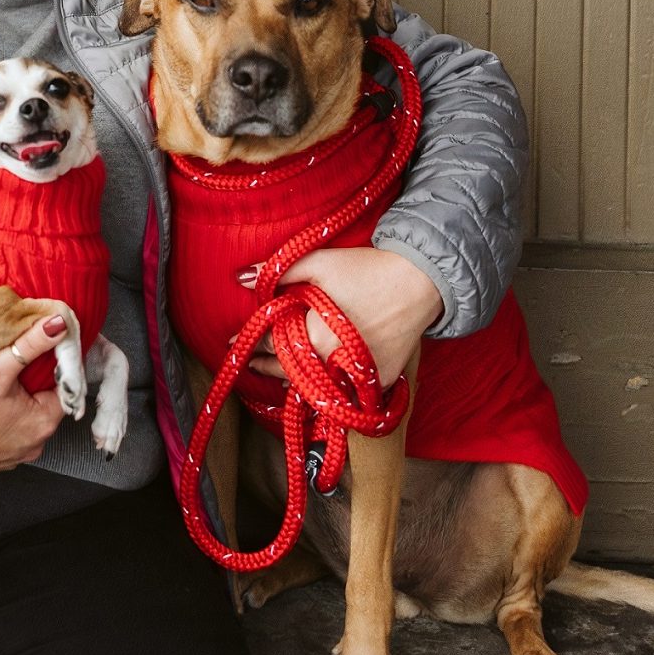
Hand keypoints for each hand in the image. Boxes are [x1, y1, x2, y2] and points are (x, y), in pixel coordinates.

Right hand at [0, 314, 68, 474]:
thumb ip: (31, 343)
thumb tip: (59, 323)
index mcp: (43, 424)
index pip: (64, 385)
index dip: (54, 362)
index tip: (41, 347)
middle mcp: (34, 445)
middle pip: (45, 400)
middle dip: (33, 379)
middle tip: (13, 360)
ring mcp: (14, 455)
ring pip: (26, 415)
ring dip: (17, 398)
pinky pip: (9, 430)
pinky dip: (3, 415)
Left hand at [239, 247, 441, 387]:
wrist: (421, 281)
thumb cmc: (366, 270)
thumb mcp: (318, 263)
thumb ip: (277, 272)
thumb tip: (239, 278)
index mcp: (313, 336)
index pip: (272, 343)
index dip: (250, 340)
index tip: (231, 341)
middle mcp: (333, 363)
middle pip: (289, 371)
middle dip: (265, 365)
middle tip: (248, 361)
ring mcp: (357, 377)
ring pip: (315, 387)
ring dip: (292, 380)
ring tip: (272, 375)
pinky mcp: (377, 381)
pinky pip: (345, 391)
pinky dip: (328, 387)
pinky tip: (313, 383)